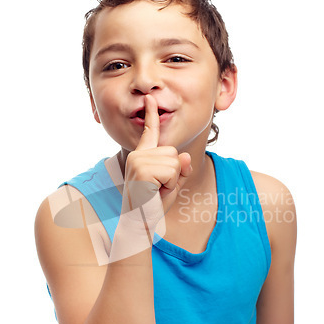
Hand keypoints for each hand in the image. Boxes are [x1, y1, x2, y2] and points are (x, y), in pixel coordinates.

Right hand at [121, 95, 192, 227]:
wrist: (139, 224)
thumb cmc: (153, 205)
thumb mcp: (172, 184)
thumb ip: (180, 168)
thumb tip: (185, 156)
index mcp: (142, 156)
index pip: (149, 132)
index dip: (152, 115)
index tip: (150, 99)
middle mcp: (138, 155)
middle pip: (174, 152)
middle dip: (174, 173)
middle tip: (159, 189)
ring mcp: (138, 161)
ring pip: (175, 161)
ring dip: (172, 180)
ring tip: (156, 191)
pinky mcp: (142, 169)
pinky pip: (173, 170)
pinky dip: (170, 185)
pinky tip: (155, 192)